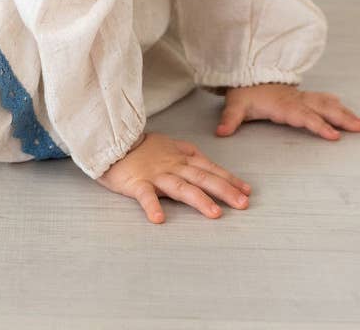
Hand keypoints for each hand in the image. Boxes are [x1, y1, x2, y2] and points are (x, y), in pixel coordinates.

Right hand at [95, 131, 251, 223]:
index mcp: (181, 158)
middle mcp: (172, 166)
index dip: (229, 179)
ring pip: (180, 187)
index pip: (210, 168)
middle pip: (202, 177)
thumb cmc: (141, 147)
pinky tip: (159, 219)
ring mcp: (155, 174)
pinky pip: (144, 195)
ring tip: (215, 214)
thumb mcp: (168, 144)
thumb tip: (206, 160)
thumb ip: (187, 152)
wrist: (112, 140)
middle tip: (243, 204)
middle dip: (224, 190)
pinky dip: (152, 206)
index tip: (247, 191)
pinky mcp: (136, 183)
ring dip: (199, 200)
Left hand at [215, 84, 359, 139]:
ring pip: (324, 103)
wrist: (246, 74)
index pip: (303, 116)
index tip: (334, 134)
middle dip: (340, 118)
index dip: (318, 125)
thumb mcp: (235, 105)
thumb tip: (222, 132)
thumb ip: (230, 119)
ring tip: (359, 123)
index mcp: (282, 105)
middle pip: (321, 109)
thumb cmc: (244, 93)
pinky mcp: (301, 97)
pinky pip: (321, 98)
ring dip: (342, 112)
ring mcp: (300, 97)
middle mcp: (295, 100)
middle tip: (358, 127)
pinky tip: (344, 107)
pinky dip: (334, 103)